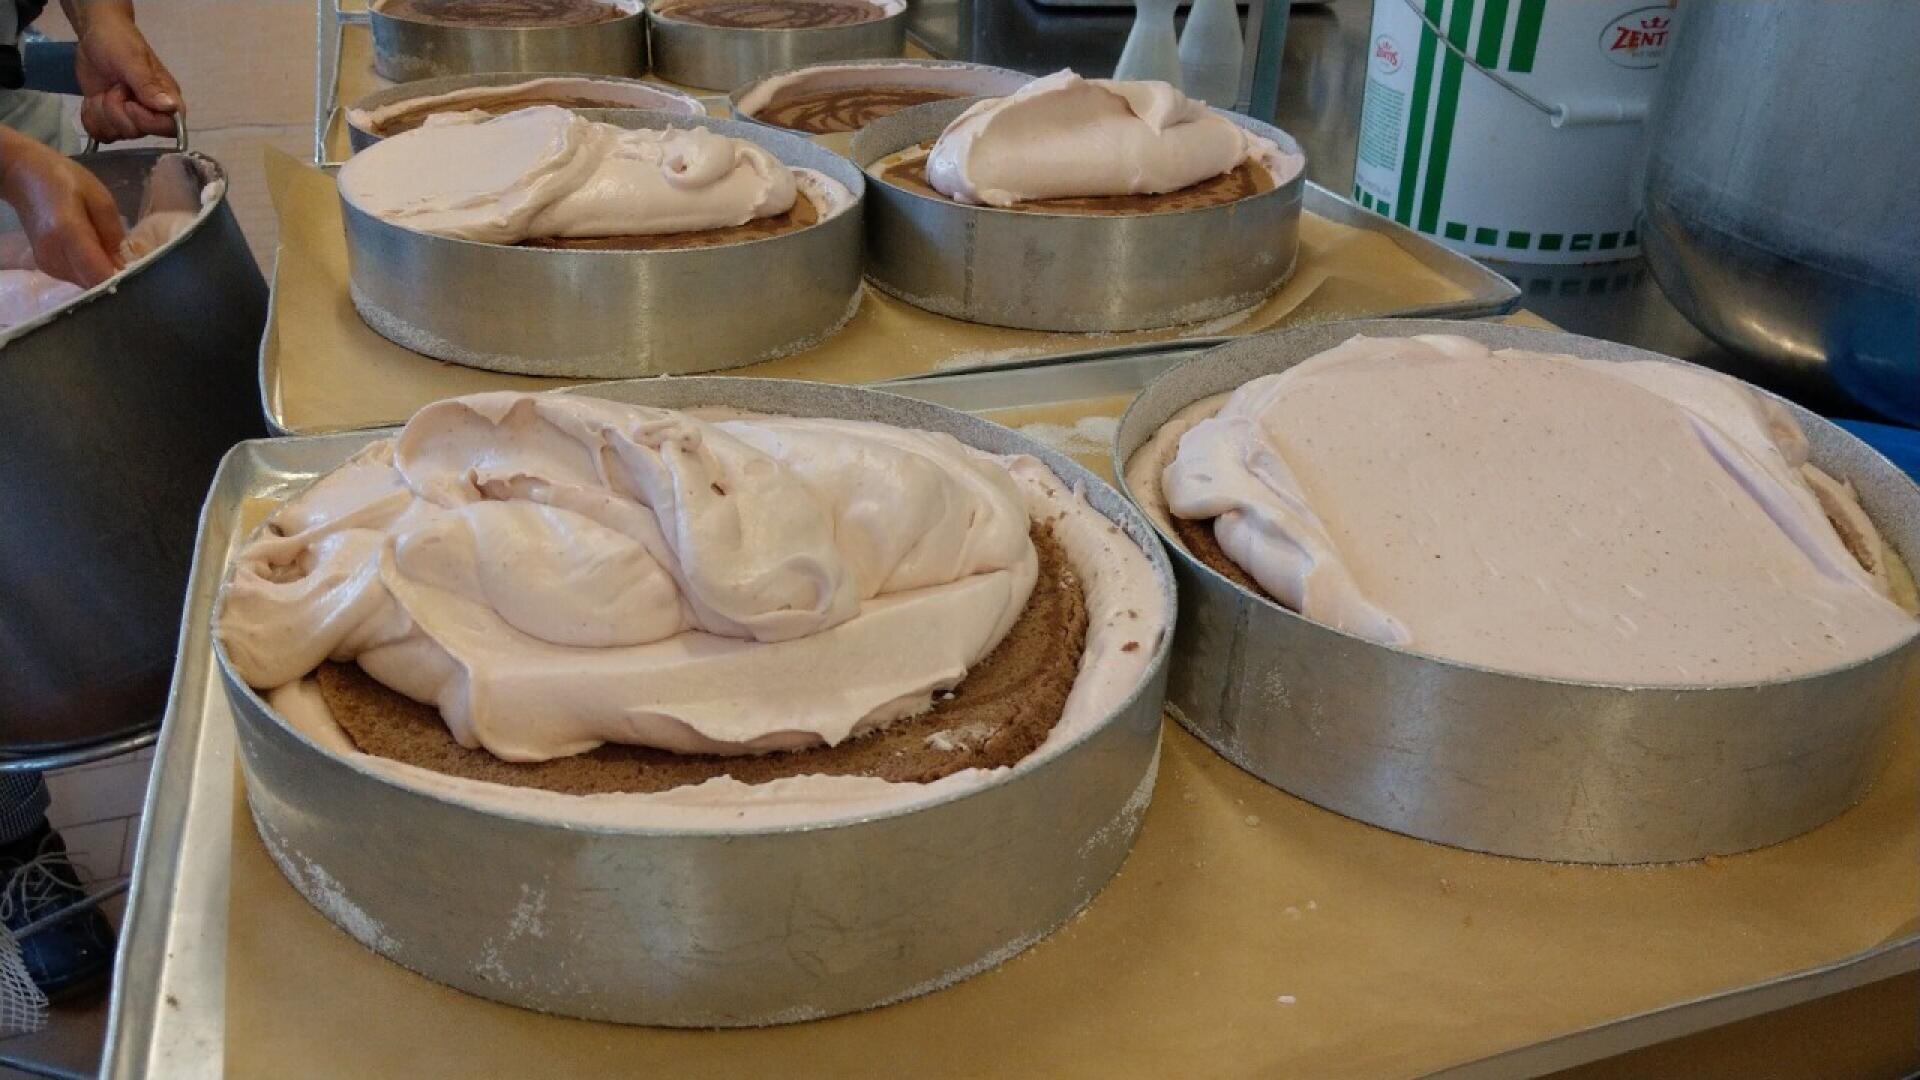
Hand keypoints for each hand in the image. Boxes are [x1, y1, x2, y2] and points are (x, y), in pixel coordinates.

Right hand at [0, 128, 125, 286]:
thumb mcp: (100, 199)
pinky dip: (91, 272)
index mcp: (68, 233)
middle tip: (137, 270)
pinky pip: (77, 278)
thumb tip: (126, 264)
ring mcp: (47, 263)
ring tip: (117, 260)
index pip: (99, 275)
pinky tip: (99, 257)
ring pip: (86, 284)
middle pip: (94, 285)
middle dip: (117, 281)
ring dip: (104, 277)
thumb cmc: (65, 179)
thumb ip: (113, 234)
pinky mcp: (46, 266)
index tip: (144, 280)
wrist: (24, 176)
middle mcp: (54, 255)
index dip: (123, 282)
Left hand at [74, 9, 182, 141]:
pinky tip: (92, 101)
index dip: (145, 121)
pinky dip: (91, 119)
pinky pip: (101, 134)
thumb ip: (148, 84)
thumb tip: (170, 108)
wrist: (94, 36)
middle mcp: (152, 113)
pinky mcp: (110, 118)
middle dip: (115, 110)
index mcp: (166, 99)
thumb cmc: (118, 42)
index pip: (167, 128)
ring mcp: (130, 117)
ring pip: (116, 134)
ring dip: (100, 112)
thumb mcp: (131, 59)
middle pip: (136, 132)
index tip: (129, 103)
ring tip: (102, 90)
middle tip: (113, 87)